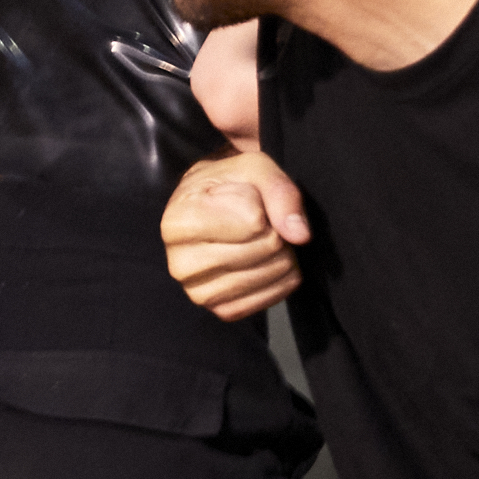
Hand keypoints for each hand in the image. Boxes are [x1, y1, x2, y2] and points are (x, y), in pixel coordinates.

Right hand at [162, 149, 308, 320]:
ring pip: (272, 272)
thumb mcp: (253, 168)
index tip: (244, 200)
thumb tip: (300, 235)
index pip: (253, 221)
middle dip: (274, 230)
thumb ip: (280, 192)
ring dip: (281, 253)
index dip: (262, 206)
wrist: (209, 210)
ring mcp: (200, 293)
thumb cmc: (228, 185)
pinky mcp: (221, 310)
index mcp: (179, 222)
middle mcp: (182, 264)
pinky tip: (265, 261)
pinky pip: (272, 296)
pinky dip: (280, 278)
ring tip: (260, 239)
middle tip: (258, 222)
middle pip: (266, 247)